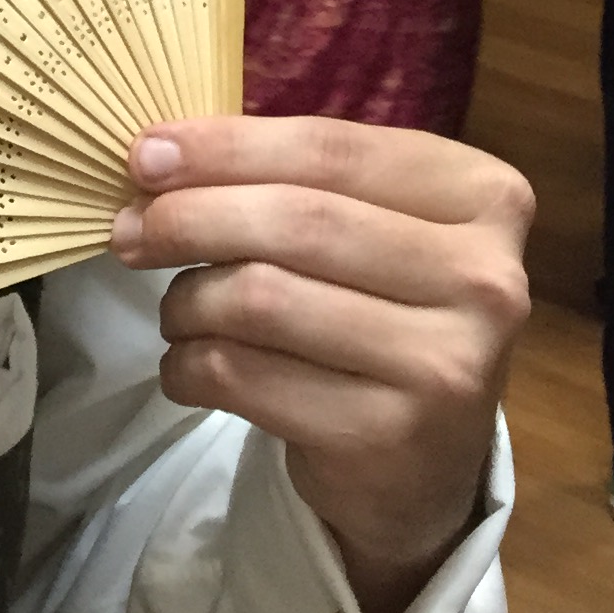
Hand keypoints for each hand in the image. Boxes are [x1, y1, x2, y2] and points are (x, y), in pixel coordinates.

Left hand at [110, 116, 531, 612]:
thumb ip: (288, 180)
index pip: (332, 148)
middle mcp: (486, 278)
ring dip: (187, 300)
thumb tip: (155, 154)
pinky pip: (249, 377)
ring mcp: (448, 364)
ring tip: (173, 310)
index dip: (226, 145)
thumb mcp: (364, 228)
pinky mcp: (393, 436)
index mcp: (483, 197)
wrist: (425, 466)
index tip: (144, 153)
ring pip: (263, 299)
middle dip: (188, 217)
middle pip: (296, 220)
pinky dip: (192, 366)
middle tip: (127, 230)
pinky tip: (187, 367)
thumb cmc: (381, 312)